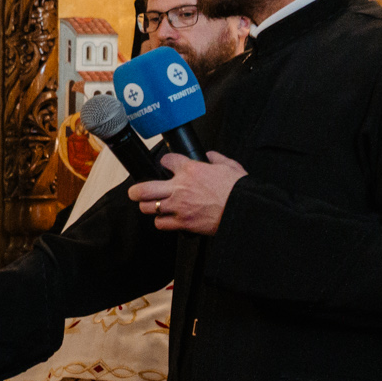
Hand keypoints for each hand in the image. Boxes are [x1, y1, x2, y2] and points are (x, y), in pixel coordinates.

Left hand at [127, 152, 245, 234]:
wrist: (245, 210)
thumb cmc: (239, 189)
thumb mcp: (230, 166)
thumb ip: (216, 159)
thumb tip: (209, 156)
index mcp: (191, 170)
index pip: (166, 161)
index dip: (164, 162)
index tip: (165, 165)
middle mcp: (180, 187)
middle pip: (143, 189)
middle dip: (136, 191)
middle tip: (136, 192)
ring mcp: (179, 206)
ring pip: (148, 208)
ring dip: (148, 207)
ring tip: (152, 206)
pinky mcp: (183, 222)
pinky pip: (160, 224)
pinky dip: (161, 222)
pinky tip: (166, 219)